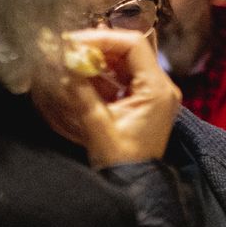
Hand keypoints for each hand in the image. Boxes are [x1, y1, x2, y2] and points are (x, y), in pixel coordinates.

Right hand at [33, 29, 181, 167]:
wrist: (135, 188)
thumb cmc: (120, 161)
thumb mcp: (96, 124)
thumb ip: (80, 90)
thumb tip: (63, 61)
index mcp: (157, 90)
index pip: (134, 44)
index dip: (102, 38)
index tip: (74, 42)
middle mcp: (162, 87)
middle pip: (131, 49)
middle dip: (99, 46)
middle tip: (69, 48)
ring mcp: (156, 94)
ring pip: (128, 61)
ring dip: (100, 58)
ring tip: (73, 59)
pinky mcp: (146, 101)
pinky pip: (126, 76)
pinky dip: (106, 72)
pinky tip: (85, 74)